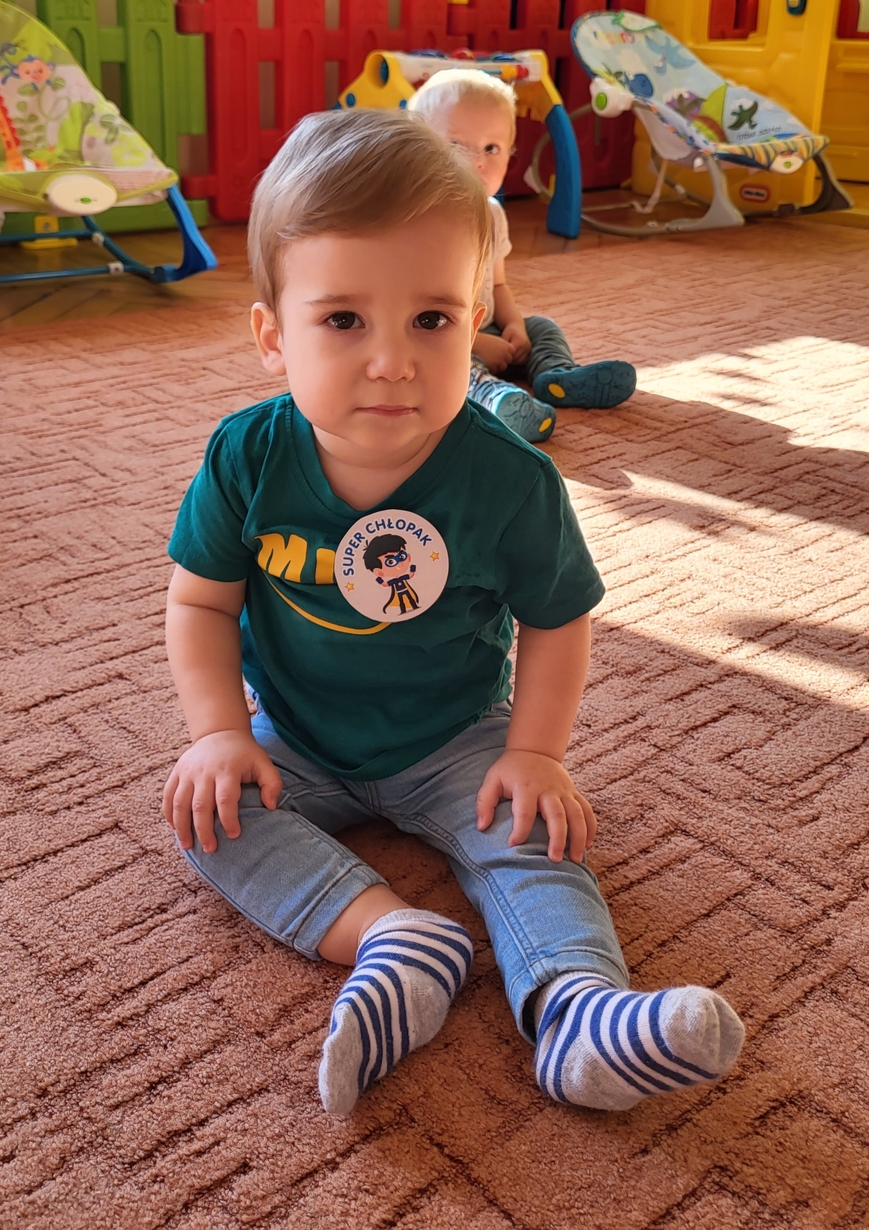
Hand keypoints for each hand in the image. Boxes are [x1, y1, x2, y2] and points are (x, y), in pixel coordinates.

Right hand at [162, 729, 282, 853]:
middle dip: (204, 830)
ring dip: (182, 827)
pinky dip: (169, 814)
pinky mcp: (177, 772)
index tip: (234, 835)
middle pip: (200, 805)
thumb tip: (271, 807)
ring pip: (179, 803)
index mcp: (227, 769)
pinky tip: (174, 829)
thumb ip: (272, 783)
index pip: (225, 798)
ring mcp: (187, 771)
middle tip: (210, 849)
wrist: (220, 732)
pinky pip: (168, 795)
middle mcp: (204, 771)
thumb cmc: (244, 754)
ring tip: (188, 846)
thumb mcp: (263, 763)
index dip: (229, 819)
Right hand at [472, 332, 514, 373]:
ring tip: (491, 362)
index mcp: (508, 346)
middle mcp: (505, 353)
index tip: (499, 353)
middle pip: (508, 361)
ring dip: (498, 366)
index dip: (506, 354)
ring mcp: (499, 360)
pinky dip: (491, 369)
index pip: (511, 354)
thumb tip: (508, 357)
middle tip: (494, 358)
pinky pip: (495, 371)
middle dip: (503, 361)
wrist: (475, 342)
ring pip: (503, 367)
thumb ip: (504, 348)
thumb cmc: (485, 340)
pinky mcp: (493, 366)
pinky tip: (487, 364)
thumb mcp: (498, 341)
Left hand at [475, 750, 596, 862]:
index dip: (519, 829)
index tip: (513, 844)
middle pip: (557, 814)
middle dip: (558, 838)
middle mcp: (549, 789)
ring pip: (577, 814)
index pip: (525, 811)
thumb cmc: (511, 769)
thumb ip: (484, 802)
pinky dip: (590, 827)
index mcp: (527, 786)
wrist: (535, 749)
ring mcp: (564, 791)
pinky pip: (587, 810)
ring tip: (575, 859)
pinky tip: (588, 844)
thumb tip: (482, 827)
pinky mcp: (574, 793)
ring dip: (579, 837)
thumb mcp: (492, 779)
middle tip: (554, 860)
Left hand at [501, 320, 530, 364]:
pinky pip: (522, 361)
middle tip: (503, 356)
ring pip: (519, 361)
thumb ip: (504, 345)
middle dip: (508, 359)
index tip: (501, 355)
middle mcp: (526, 346)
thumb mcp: (505, 336)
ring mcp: (528, 349)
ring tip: (508, 356)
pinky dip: (517, 361)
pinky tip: (513, 357)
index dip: (505, 356)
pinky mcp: (529, 352)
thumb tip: (501, 355)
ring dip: (512, 361)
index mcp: (520, 341)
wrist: (518, 327)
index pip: (511, 354)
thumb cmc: (509, 331)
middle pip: (515, 359)